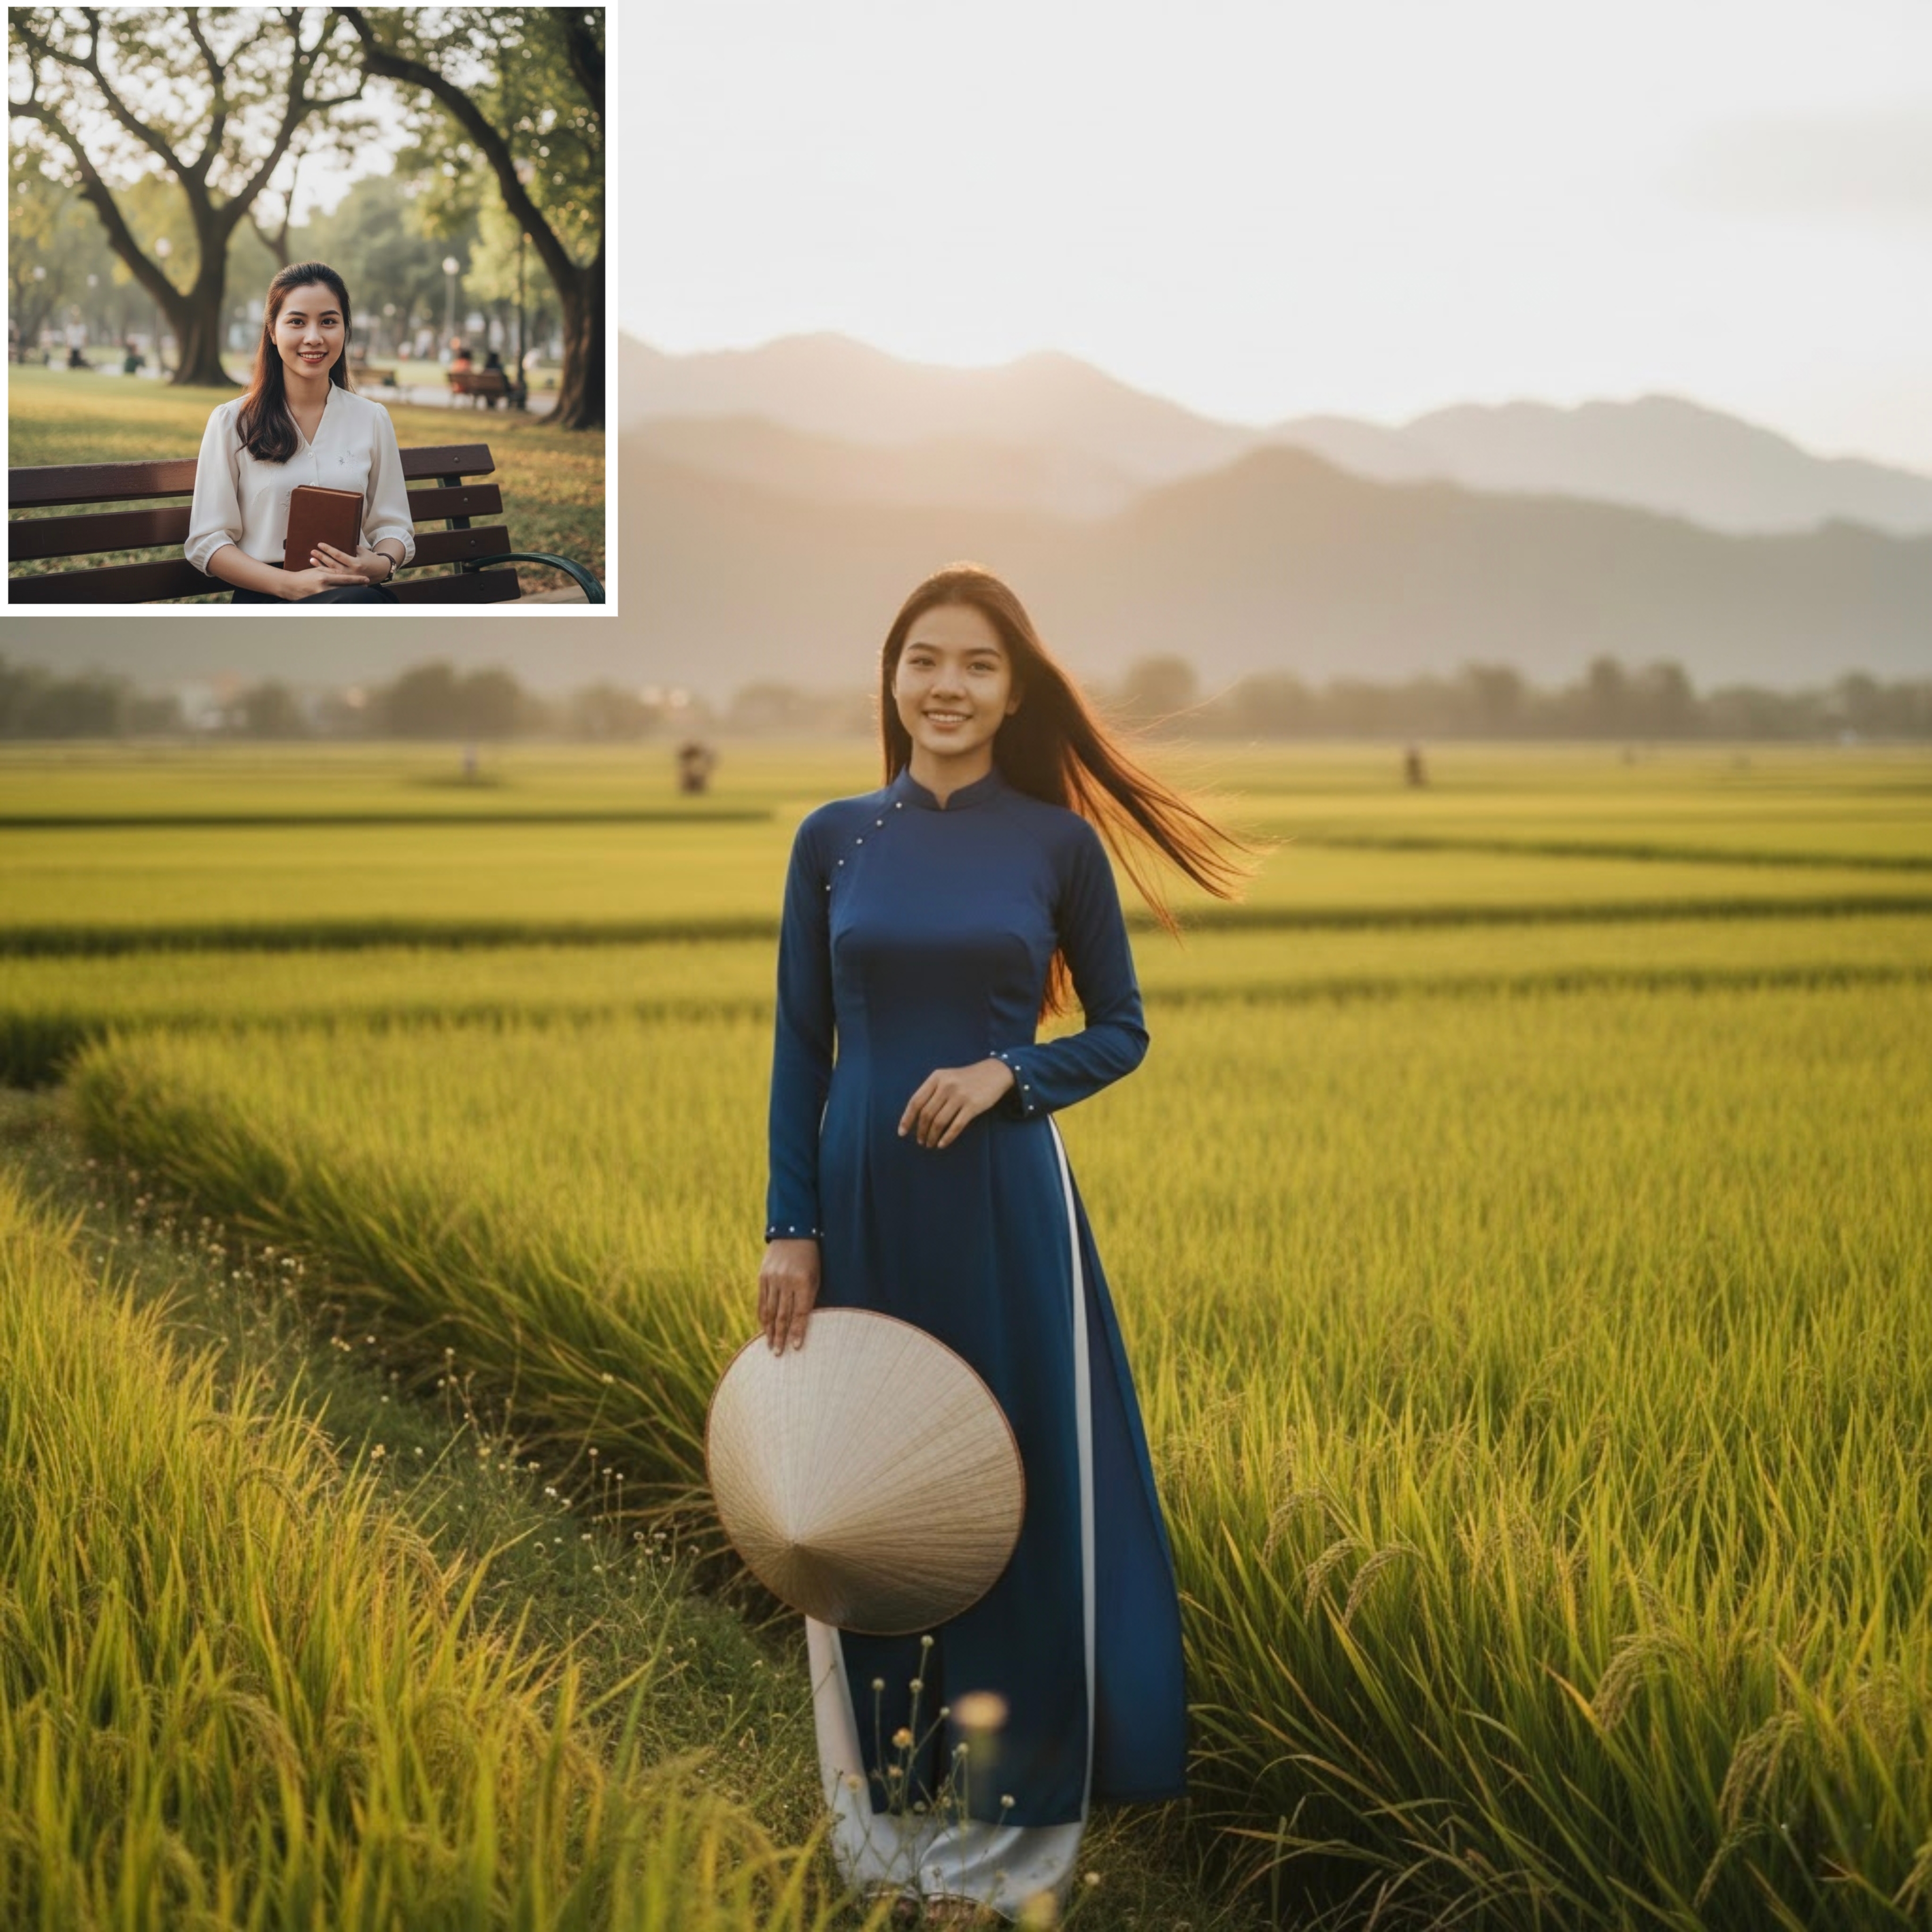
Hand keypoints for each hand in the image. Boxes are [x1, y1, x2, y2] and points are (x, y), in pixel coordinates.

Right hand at [279, 561, 366, 597]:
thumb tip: (344, 573)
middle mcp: (324, 588)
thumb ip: (331, 570)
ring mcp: (322, 596)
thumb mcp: (317, 570)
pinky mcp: (320, 602)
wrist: (290, 585)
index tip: (366, 579)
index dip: (357, 580)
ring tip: (360, 591)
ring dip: (351, 593)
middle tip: (367, 586)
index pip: (345, 579)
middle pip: (346, 589)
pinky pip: (334, 600)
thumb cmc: (304, 576)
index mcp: (324, 578)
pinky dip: (342, 598)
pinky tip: (349, 598)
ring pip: (342, 595)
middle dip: (357, 587)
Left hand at [311, 540, 391, 583]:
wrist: (381, 571)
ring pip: (332, 572)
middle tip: (313, 551)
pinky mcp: (349, 582)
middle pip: (333, 564)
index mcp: (356, 564)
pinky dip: (326, 572)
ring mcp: (350, 578)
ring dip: (321, 565)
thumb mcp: (362, 551)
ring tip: (312, 559)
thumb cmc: (371, 558)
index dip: (329, 550)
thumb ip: (351, 548)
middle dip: (322, 557)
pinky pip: (335, 577)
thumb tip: (338, 541)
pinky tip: (318, 567)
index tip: (320, 544)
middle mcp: (352, 572)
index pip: (339, 556)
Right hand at [759, 1238, 819, 1352]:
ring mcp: (772, 1279)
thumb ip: (809, 1299)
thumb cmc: (811, 1259)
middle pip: (783, 1314)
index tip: (795, 1347)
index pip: (800, 1312)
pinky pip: (762, 1301)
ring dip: (770, 1330)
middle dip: (781, 1336)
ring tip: (770, 1346)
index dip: (797, 1331)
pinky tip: (764, 1327)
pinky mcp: (762, 1277)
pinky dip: (763, 1316)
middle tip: (779, 1353)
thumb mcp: (816, 1276)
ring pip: (770, 1310)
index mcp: (803, 1282)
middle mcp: (786, 1281)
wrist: (793, 1233)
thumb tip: (802, 1324)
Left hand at [898, 1058, 1016, 1149]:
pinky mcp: (972, 1106)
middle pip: (926, 1114)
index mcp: (936, 1078)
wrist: (994, 1072)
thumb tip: (915, 1116)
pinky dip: (947, 1138)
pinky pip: (956, 1126)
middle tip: (921, 1141)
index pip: (916, 1101)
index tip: (902, 1133)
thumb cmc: (966, 1079)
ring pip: (939, 1122)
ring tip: (930, 1144)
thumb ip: (932, 1092)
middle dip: (921, 1131)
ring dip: (932, 1137)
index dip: (907, 1119)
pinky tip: (942, 1144)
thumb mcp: (946, 1077)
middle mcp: (946, 1085)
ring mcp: (960, 1095)